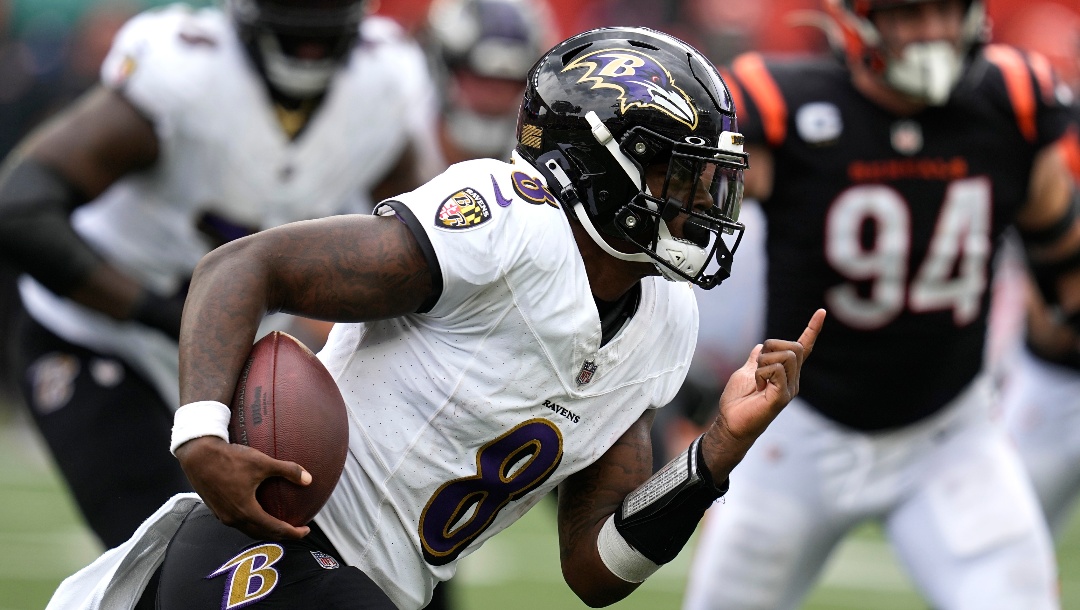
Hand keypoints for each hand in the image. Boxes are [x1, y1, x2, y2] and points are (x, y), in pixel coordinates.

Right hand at [174, 436, 311, 540]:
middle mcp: (234, 519)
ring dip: (266, 530)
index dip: (293, 532)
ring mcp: (223, 516)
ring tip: (279, 523)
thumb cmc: (230, 459)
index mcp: (246, 511)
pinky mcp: (216, 510)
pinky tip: (257, 512)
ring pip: (249, 530)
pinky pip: (239, 523)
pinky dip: (253, 523)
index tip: (306, 530)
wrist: (198, 456)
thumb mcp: (262, 462)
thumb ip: (288, 470)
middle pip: (262, 534)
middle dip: (282, 534)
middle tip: (296, 529)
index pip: (276, 529)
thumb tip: (309, 479)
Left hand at [701, 308, 824, 479]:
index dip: (811, 330)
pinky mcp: (782, 397)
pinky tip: (759, 386)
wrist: (730, 424)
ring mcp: (789, 389)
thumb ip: (756, 360)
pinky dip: (762, 373)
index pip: (803, 349)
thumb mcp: (745, 373)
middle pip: (793, 347)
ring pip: (786, 355)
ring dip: (765, 361)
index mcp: (786, 374)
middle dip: (772, 347)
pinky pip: (777, 370)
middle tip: (758, 367)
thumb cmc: (737, 402)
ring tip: (758, 380)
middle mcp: (792, 381)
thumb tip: (761, 346)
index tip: (821, 312)